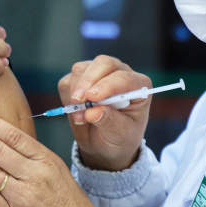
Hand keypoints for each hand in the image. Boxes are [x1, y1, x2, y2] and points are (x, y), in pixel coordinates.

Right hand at [58, 56, 151, 170]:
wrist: (104, 143)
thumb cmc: (120, 137)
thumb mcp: (121, 135)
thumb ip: (109, 122)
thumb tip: (92, 112)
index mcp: (138, 85)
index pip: (123, 77)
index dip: (107, 85)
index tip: (92, 98)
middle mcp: (119, 73)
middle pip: (102, 63)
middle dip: (88, 81)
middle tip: (78, 101)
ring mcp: (99, 74)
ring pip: (81, 70)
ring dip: (76, 93)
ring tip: (80, 117)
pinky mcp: (80, 79)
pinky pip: (68, 80)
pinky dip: (67, 97)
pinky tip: (76, 112)